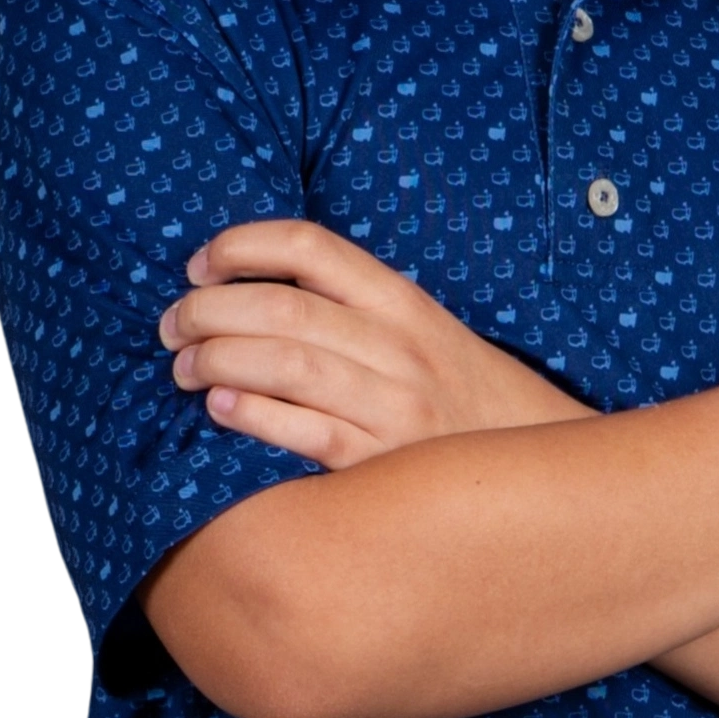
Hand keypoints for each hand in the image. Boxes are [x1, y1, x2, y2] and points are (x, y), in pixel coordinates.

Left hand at [159, 218, 590, 469]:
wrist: (545, 472)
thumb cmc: (465, 404)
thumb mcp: (427, 336)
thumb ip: (358, 311)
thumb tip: (257, 292)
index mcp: (405, 303)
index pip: (312, 247)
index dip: (242, 245)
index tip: (200, 263)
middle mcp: (400, 347)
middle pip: (282, 306)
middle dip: (208, 308)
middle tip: (173, 324)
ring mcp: (393, 406)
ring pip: (284, 361)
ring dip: (215, 358)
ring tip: (184, 367)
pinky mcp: (381, 464)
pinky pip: (303, 429)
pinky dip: (251, 412)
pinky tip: (220, 406)